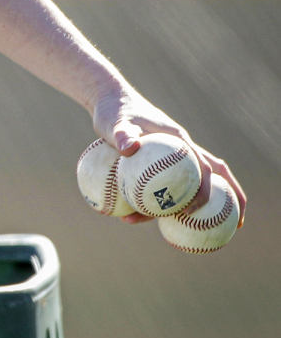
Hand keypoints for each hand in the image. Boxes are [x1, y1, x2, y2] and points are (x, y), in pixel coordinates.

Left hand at [91, 89, 247, 227]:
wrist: (109, 102)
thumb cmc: (114, 112)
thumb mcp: (114, 123)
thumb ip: (122, 134)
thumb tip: (129, 148)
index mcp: (178, 141)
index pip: (203, 167)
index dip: (208, 189)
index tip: (197, 209)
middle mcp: (181, 151)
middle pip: (211, 179)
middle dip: (225, 201)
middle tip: (227, 227)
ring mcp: (172, 158)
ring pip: (189, 186)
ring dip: (190, 208)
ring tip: (183, 235)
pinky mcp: (158, 163)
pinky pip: (166, 186)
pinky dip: (163, 202)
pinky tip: (147, 219)